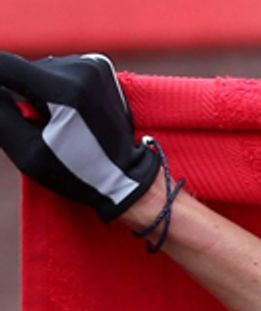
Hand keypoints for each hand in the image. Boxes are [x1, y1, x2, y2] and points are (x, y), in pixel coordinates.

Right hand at [0, 52, 160, 222]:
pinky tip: (70, 111)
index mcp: (64, 90)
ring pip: (41, 70)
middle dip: (20, 94)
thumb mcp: (26, 150)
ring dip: (38, 92)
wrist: (127, 175)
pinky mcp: (99, 66)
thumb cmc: (75, 170)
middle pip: (23, 70)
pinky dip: (55, 88)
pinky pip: (60, 71)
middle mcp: (81, 69)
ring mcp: (93, 65)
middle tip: (38, 124)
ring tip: (59, 121)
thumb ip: (0, 113)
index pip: (5, 65)